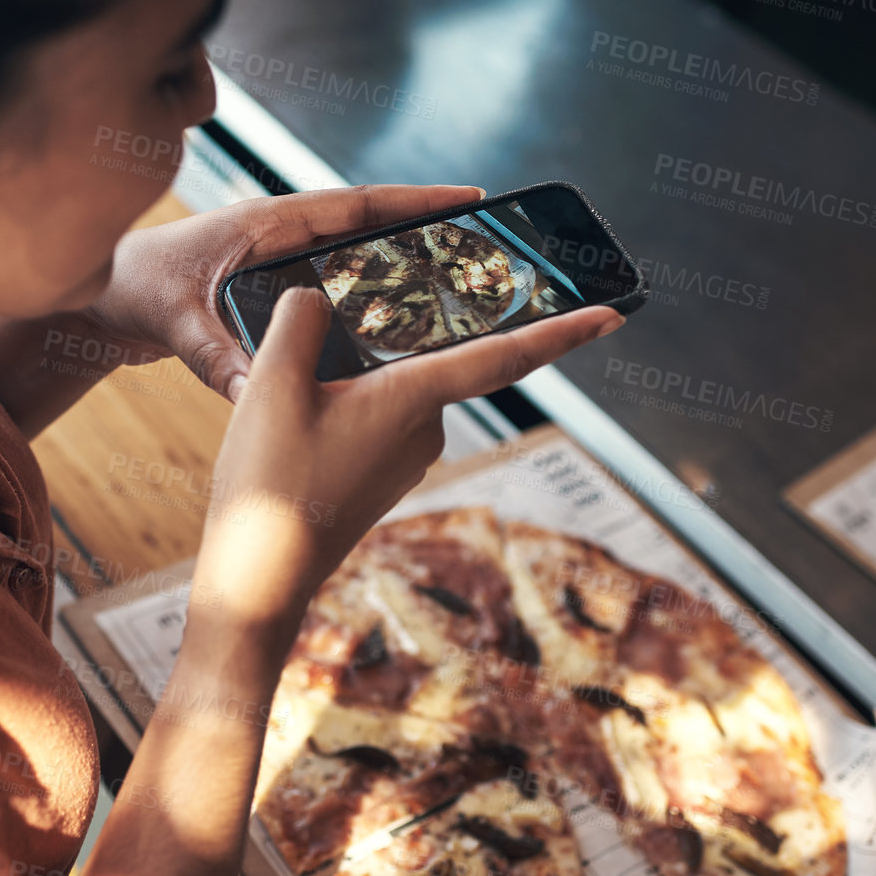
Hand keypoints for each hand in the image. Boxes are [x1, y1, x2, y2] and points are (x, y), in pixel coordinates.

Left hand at [84, 184, 518, 398]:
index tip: (471, 200)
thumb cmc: (132, 287)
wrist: (98, 296)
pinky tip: (395, 329)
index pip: (356, 205)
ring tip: (458, 291)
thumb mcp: (177, 322)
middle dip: (426, 236)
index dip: (414, 203)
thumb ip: (218, 358)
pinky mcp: (269, 288)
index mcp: (268, 223)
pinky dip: (366, 299)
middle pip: (369, 230)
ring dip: (399, 269)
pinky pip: (333, 287)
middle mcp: (280, 235)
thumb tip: (260, 395)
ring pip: (354, 260)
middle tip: (486, 250)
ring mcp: (277, 261)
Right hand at [190, 285, 622, 628]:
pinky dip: (352, 403)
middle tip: (361, 320)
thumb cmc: (269, 483)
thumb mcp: (269, 384)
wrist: (259, 576)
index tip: (615, 313)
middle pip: (430, 358)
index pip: (506, 356)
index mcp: (414, 400)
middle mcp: (426, 431)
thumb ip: (299, 321)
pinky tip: (303, 410)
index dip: (563, 332)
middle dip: (402, 336)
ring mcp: (407, 459)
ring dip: (362, 375)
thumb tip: (316, 299)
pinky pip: (379, 419)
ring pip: (396, 389)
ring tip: (301, 376)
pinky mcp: (384, 478)